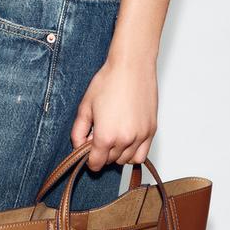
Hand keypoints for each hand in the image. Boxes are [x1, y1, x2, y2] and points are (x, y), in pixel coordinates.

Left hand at [70, 56, 157, 171]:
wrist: (132, 66)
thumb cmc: (108, 82)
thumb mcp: (85, 107)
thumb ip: (78, 132)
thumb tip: (78, 147)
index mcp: (106, 136)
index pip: (96, 163)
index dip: (89, 160)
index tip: (88, 153)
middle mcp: (125, 140)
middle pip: (110, 161)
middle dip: (102, 153)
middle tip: (99, 136)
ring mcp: (140, 136)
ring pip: (125, 160)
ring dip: (117, 154)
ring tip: (113, 136)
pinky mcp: (152, 130)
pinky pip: (141, 155)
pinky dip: (132, 153)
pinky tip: (126, 141)